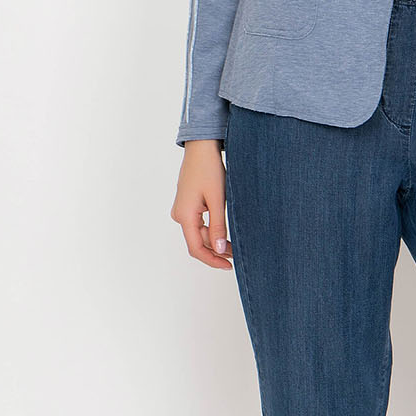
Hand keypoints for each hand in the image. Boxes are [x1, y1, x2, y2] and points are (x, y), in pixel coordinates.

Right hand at [171, 140, 232, 268]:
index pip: (196, 248)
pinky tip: (223, 233)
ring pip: (198, 234)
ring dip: (214, 241)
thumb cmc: (209, 169)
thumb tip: (218, 250)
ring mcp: (182, 210)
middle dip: (215, 252)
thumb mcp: (217, 200)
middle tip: (235, 257)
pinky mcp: (187, 205)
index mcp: (185, 216)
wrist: (201, 148)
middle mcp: (179, 215)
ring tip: (233, 246)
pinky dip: (211, 230)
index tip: (228, 266)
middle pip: (197, 242)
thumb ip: (218, 226)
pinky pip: (198, 224)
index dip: (212, 260)